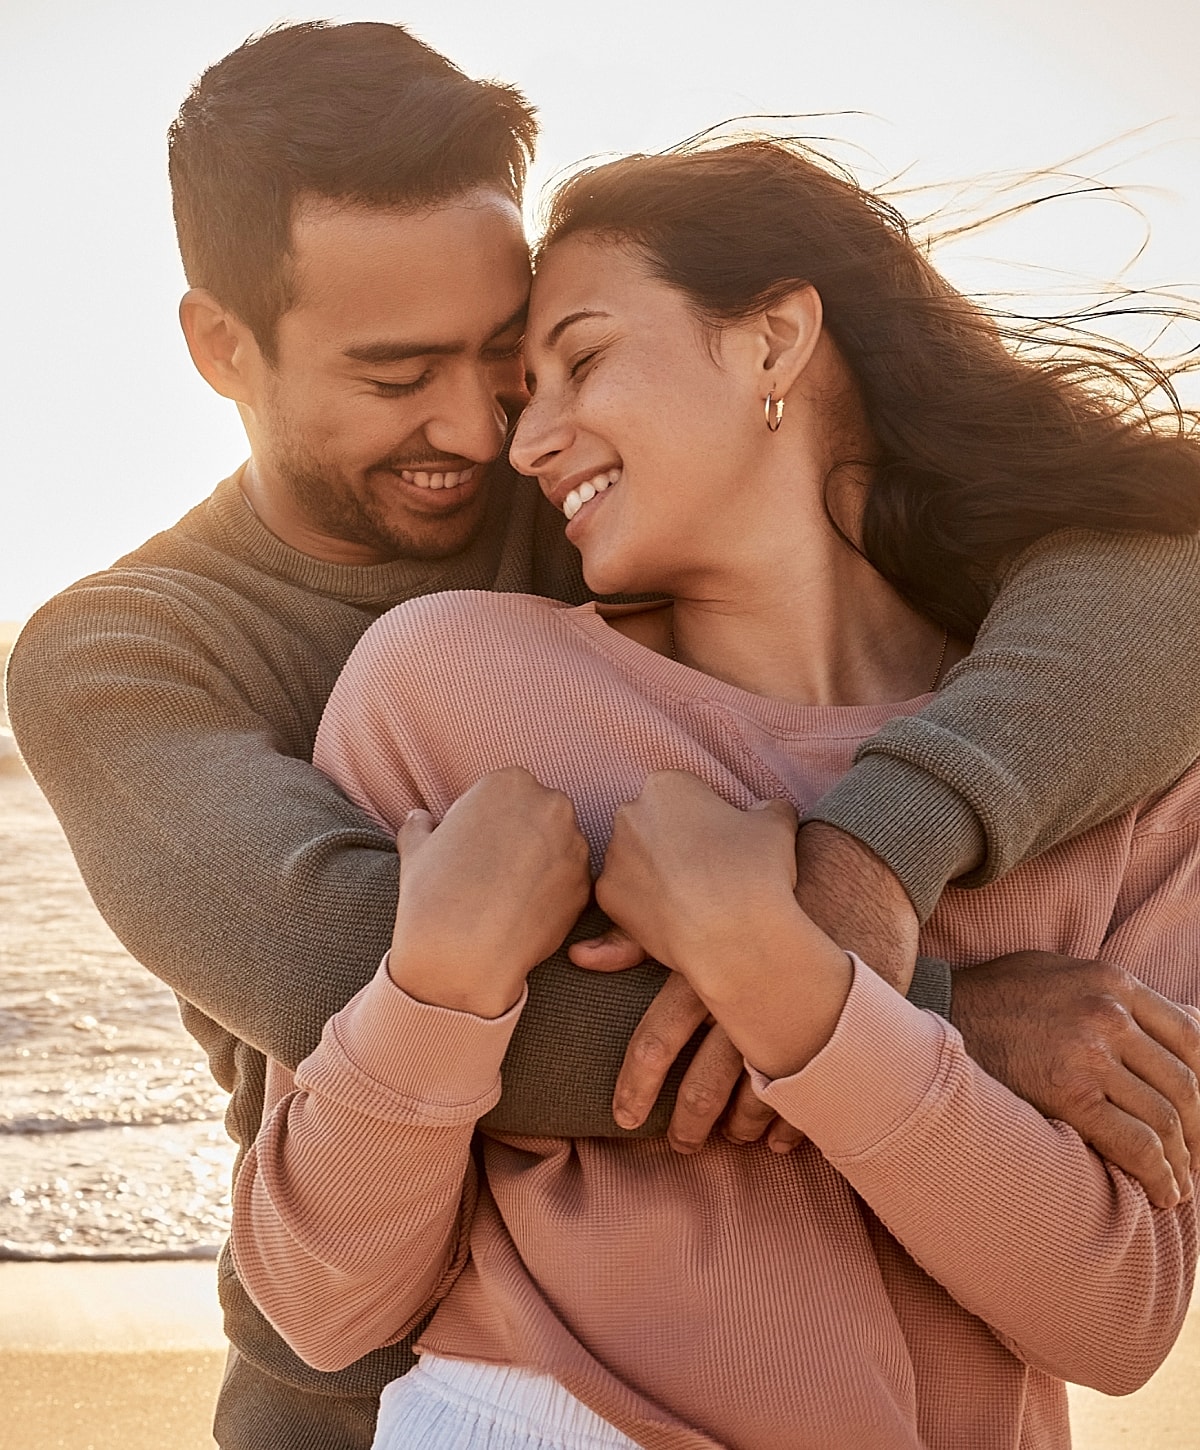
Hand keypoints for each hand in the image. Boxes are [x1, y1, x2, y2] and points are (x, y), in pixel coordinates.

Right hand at [388, 768, 590, 1017]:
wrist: (462, 952)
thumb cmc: (433, 894)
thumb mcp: (415, 849)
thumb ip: (421, 825)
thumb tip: (420, 818)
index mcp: (509, 783)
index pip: (504, 794)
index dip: (486, 823)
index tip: (473, 848)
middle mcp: (550, 805)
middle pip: (537, 816)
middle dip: (520, 838)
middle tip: (492, 872)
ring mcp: (574, 845)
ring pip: (557, 849)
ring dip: (538, 865)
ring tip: (506, 896)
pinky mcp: (585, 884)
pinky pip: (567, 883)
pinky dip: (550, 894)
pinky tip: (523, 913)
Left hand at [570, 815, 921, 1153]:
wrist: (856, 869)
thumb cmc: (765, 876)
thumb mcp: (699, 893)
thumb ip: (638, 933)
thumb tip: (581, 956)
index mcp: (701, 972)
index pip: (656, 1041)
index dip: (636, 1086)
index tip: (624, 1117)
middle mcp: (739, 1004)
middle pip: (704, 1084)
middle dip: (689, 1123)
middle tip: (682, 1146)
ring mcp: (786, 1022)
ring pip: (754, 1098)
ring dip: (742, 1127)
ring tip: (737, 1140)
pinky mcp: (830, 1032)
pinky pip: (806, 1094)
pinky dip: (792, 1123)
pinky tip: (784, 1138)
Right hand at [951, 951, 1199, 1208]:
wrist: (935, 1014)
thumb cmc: (996, 996)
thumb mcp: (1062, 972)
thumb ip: (1119, 994)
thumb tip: (1185, 1016)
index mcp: (1113, 981)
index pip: (1191, 1036)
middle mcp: (1109, 1013)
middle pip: (1184, 1083)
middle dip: (1199, 1131)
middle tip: (1196, 1159)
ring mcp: (1090, 1052)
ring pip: (1165, 1118)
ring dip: (1181, 1161)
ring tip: (1179, 1185)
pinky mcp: (1068, 1093)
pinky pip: (1136, 1144)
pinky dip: (1159, 1175)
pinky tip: (1162, 1193)